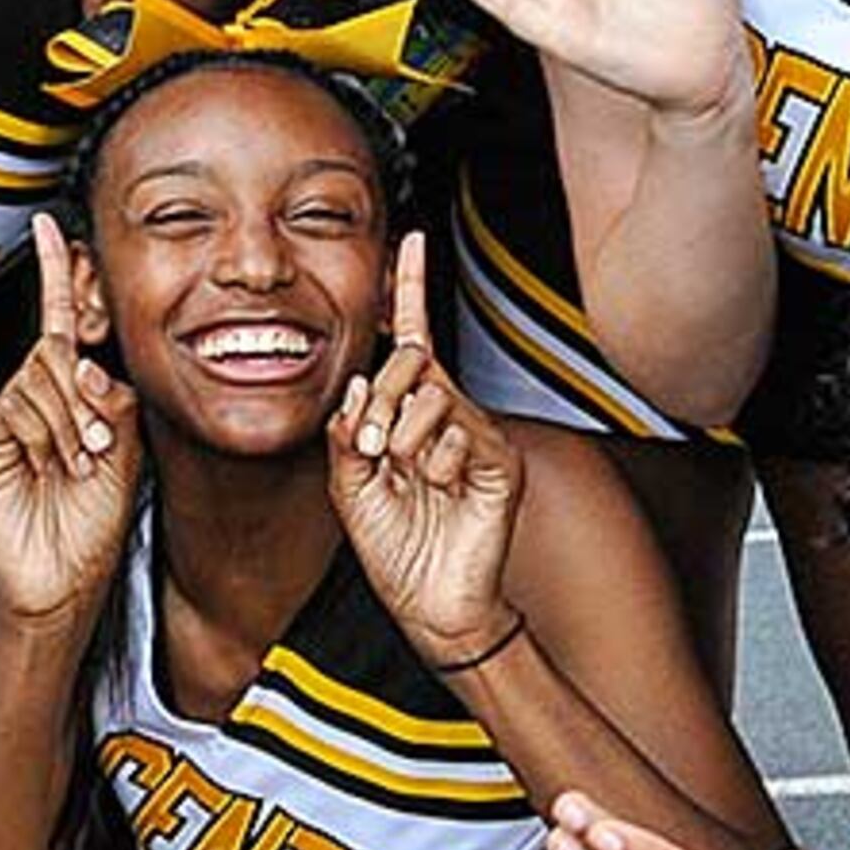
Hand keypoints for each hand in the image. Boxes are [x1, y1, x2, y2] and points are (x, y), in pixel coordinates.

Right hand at [0, 214, 140, 628]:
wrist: (64, 577)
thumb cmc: (94, 520)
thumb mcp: (126, 454)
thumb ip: (115, 402)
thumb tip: (86, 366)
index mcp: (75, 391)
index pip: (64, 320)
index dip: (59, 274)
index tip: (54, 233)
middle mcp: (40, 397)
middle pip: (57, 351)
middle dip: (85, 394)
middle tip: (98, 442)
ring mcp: (10, 418)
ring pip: (40, 380)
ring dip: (70, 424)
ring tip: (77, 465)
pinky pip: (15, 411)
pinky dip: (44, 437)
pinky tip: (51, 467)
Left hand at [327, 237, 521, 661]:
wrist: (432, 607)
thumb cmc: (396, 551)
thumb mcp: (350, 489)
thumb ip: (347, 435)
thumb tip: (358, 388)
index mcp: (410, 416)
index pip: (411, 340)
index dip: (410, 288)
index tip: (411, 242)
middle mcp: (447, 416)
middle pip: (412, 363)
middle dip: (380, 401)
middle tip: (372, 451)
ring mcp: (477, 437)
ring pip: (431, 398)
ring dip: (403, 439)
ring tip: (407, 477)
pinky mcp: (501, 462)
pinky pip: (460, 434)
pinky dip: (437, 463)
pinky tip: (441, 490)